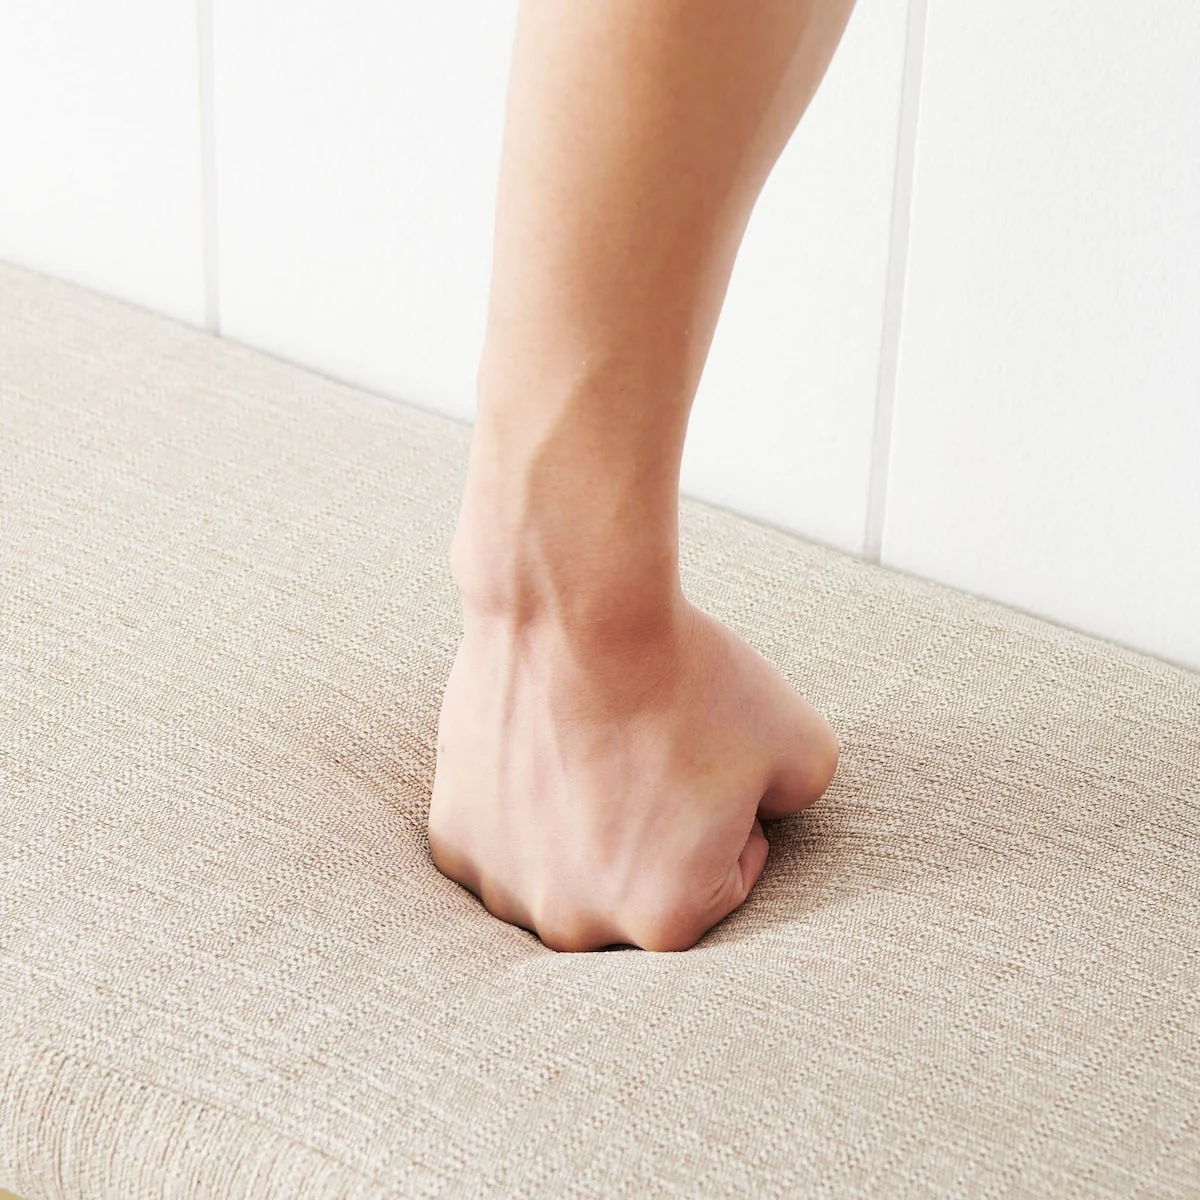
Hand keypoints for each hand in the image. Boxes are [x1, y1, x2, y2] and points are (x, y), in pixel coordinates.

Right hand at [428, 595, 837, 951]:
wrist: (575, 611)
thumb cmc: (687, 678)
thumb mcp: (803, 747)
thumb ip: (797, 806)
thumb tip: (766, 813)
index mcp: (666, 920)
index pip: (723, 879)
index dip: (730, 814)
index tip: (708, 762)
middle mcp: (576, 926)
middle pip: (639, 885)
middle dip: (656, 833)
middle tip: (648, 755)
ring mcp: (504, 886)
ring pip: (565, 869)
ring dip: (582, 827)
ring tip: (592, 750)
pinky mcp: (453, 841)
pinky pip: (504, 844)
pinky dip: (522, 811)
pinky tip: (541, 754)